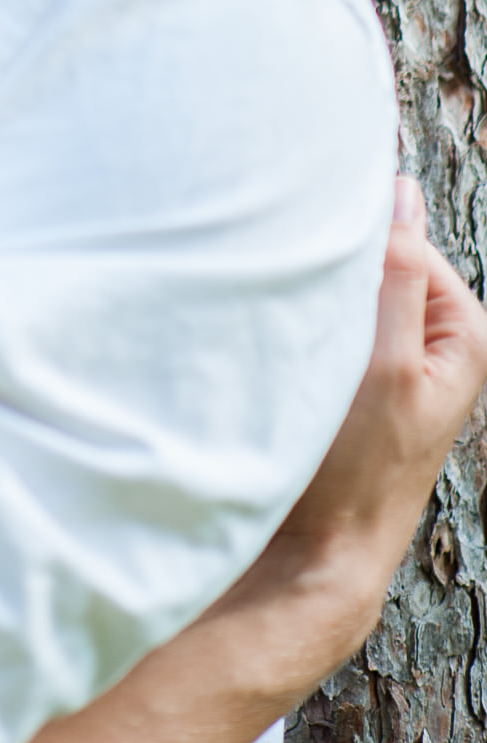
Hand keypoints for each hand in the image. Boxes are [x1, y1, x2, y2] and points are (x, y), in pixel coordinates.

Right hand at [230, 177, 486, 690]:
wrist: (317, 551)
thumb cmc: (358, 469)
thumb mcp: (387, 363)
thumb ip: (400, 274)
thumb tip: (400, 191)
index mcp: (462, 333)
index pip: (406, 237)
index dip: (359, 236)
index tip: (313, 246)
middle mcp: (429, 342)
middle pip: (377, 263)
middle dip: (334, 267)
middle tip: (296, 284)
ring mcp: (386, 361)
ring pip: (345, 293)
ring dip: (312, 296)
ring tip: (289, 319)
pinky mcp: (349, 379)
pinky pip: (325, 323)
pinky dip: (301, 323)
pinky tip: (280, 339)